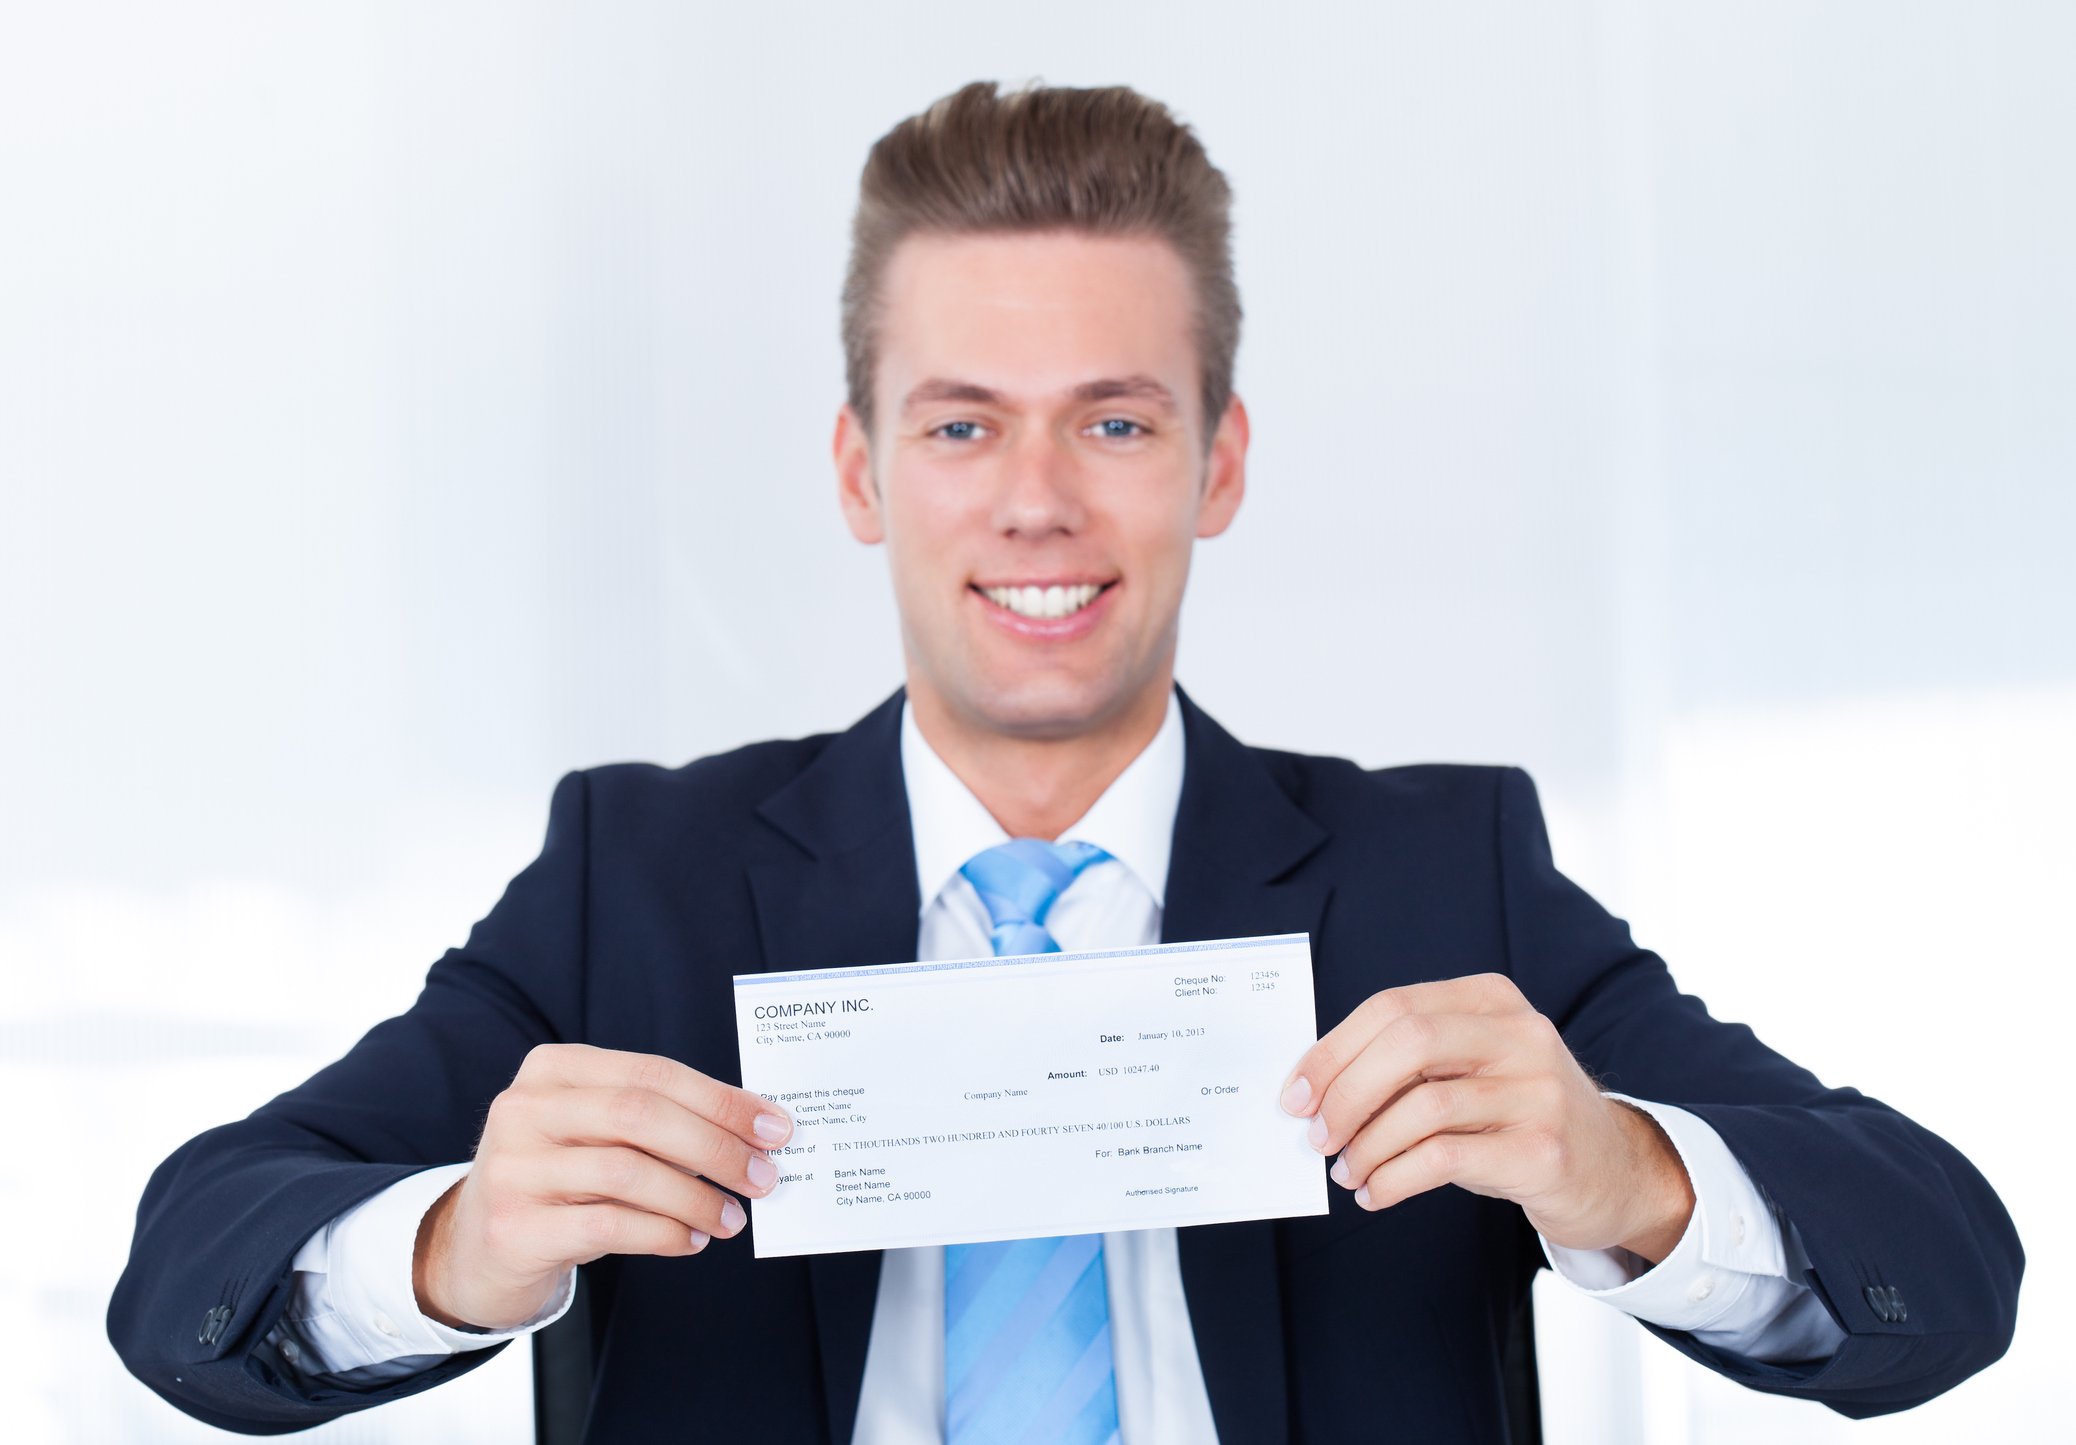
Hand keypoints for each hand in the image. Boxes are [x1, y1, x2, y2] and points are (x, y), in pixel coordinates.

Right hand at [414, 1043, 792, 1330]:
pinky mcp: (513, 1227)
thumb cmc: (560, 1180)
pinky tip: (690, 1240)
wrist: (475, 1247)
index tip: (774, 1128)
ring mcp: (513, 1168)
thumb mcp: (596, 1135)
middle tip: (763, 1177)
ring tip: (730, 1218)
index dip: (721, 1100)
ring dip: (695, 1197)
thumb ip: (659, 1122)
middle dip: (716, 1146)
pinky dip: (663, 1233)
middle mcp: (525, 1109)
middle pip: (641, 1114)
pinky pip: (608, 1225)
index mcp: (554, 1069)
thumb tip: (754, 1132)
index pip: (653, 1073)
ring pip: (627, 1172)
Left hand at [1279, 974, 1693, 1259]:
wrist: (1617, 1169)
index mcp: (1492, 999)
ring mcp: (1538, 1091)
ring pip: (1422, 1107)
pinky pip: (1445, 1159)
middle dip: (1344, 1093)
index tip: (1295, 1094)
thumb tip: (1314, 1091)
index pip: (1393, 1007)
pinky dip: (1395, 1178)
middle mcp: (1521, 1034)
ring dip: (1366, 1146)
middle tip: (1316, 1136)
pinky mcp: (1543, 1151)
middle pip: (1407, 1043)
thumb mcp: (1473, 1068)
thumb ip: (1408, 1064)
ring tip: (1347, 1172)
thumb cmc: (1519, 1115)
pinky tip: (1377, 1193)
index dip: (1332, 1051)